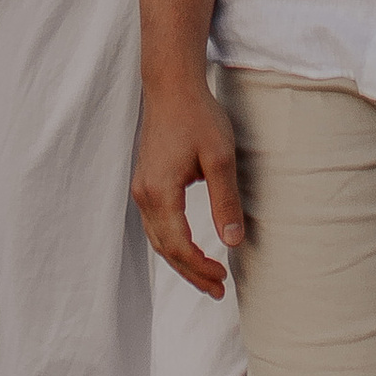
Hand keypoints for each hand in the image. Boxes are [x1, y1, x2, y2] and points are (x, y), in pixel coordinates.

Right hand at [132, 73, 244, 297]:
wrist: (171, 85)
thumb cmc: (197, 116)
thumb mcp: (220, 158)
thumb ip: (225, 201)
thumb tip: (232, 242)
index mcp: (160, 193)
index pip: (178, 246)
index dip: (200, 268)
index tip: (223, 279)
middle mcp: (144, 195)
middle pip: (165, 249)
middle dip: (191, 273)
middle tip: (218, 290)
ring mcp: (142, 188)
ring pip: (158, 239)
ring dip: (181, 261)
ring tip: (207, 276)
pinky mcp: (146, 182)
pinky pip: (155, 225)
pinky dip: (172, 243)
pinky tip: (189, 248)